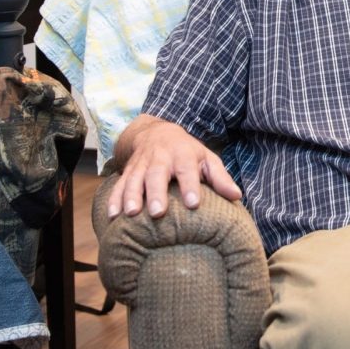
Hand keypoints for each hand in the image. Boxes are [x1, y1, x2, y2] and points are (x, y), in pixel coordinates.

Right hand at [107, 115, 241, 218]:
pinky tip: (112, 216)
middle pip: (156, 174)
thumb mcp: (207, 159)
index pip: (187, 170)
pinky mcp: (127, 171)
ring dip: (131, 196)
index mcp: (182, 155)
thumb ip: (220, 178)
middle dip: (156, 193)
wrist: (156, 133)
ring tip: (131, 214)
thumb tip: (237, 196)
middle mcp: (160, 158)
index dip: (190, 186)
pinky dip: (114, 199)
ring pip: (134, 179)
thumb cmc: (187, 152)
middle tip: (158, 213)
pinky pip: (119, 185)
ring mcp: (141, 164)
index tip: (193, 204)